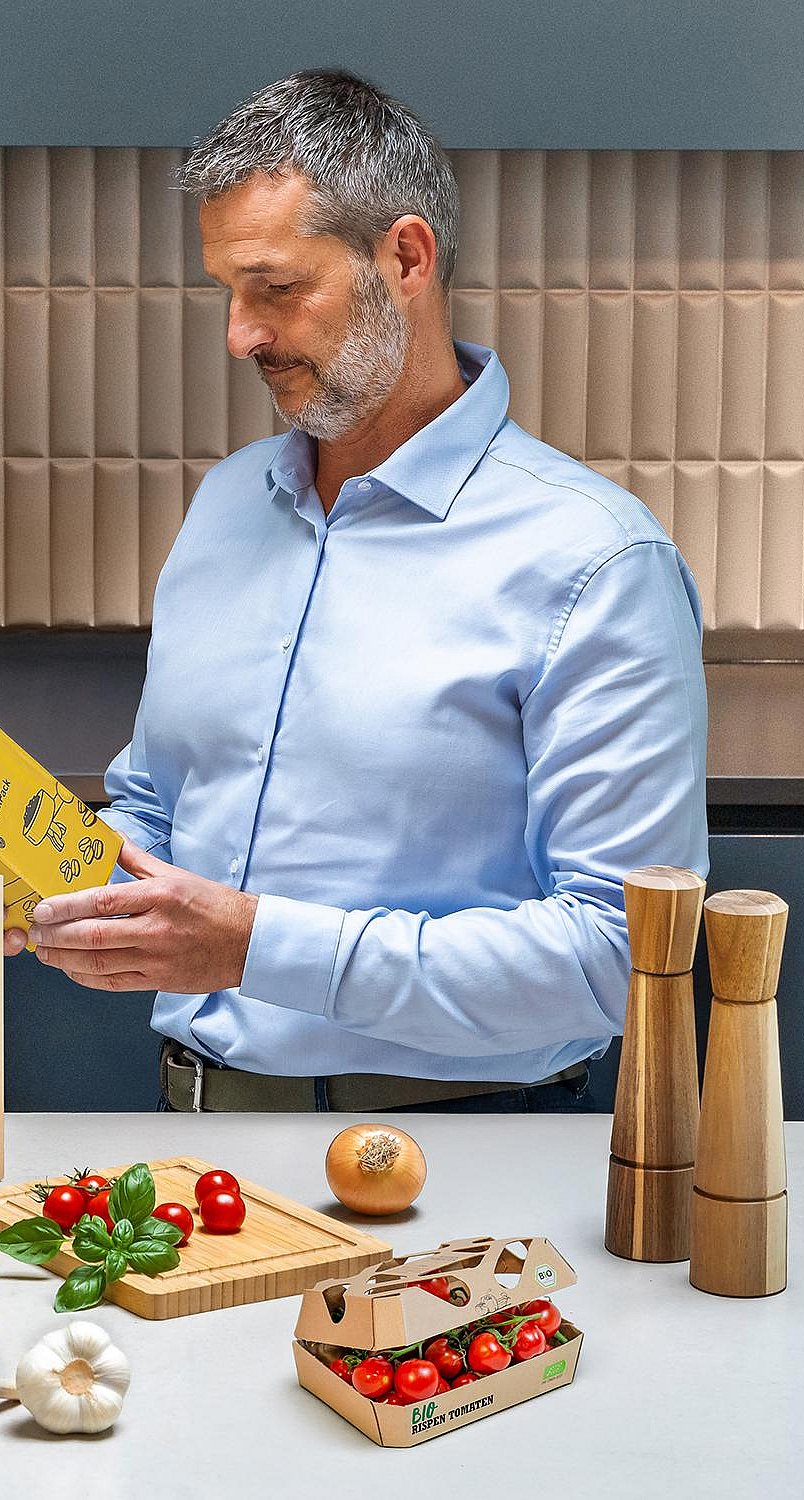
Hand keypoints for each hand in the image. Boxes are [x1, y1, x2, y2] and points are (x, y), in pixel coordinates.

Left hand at [12, 839, 259, 992]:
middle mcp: (156, 929)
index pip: (104, 901)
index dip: (68, 906)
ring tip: (46, 952)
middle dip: (57, 936)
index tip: (46, 908)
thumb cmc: (214, 907)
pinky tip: (72, 970)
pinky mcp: (157, 981)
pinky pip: (113, 983)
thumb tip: (111, 839)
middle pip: (94, 936)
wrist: (247, 942)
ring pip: (99, 964)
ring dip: (65, 960)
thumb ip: (137, 860)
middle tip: (37, 931)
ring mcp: (156, 959)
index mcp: (160, 897)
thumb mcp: (176, 875)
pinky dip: (86, 978)